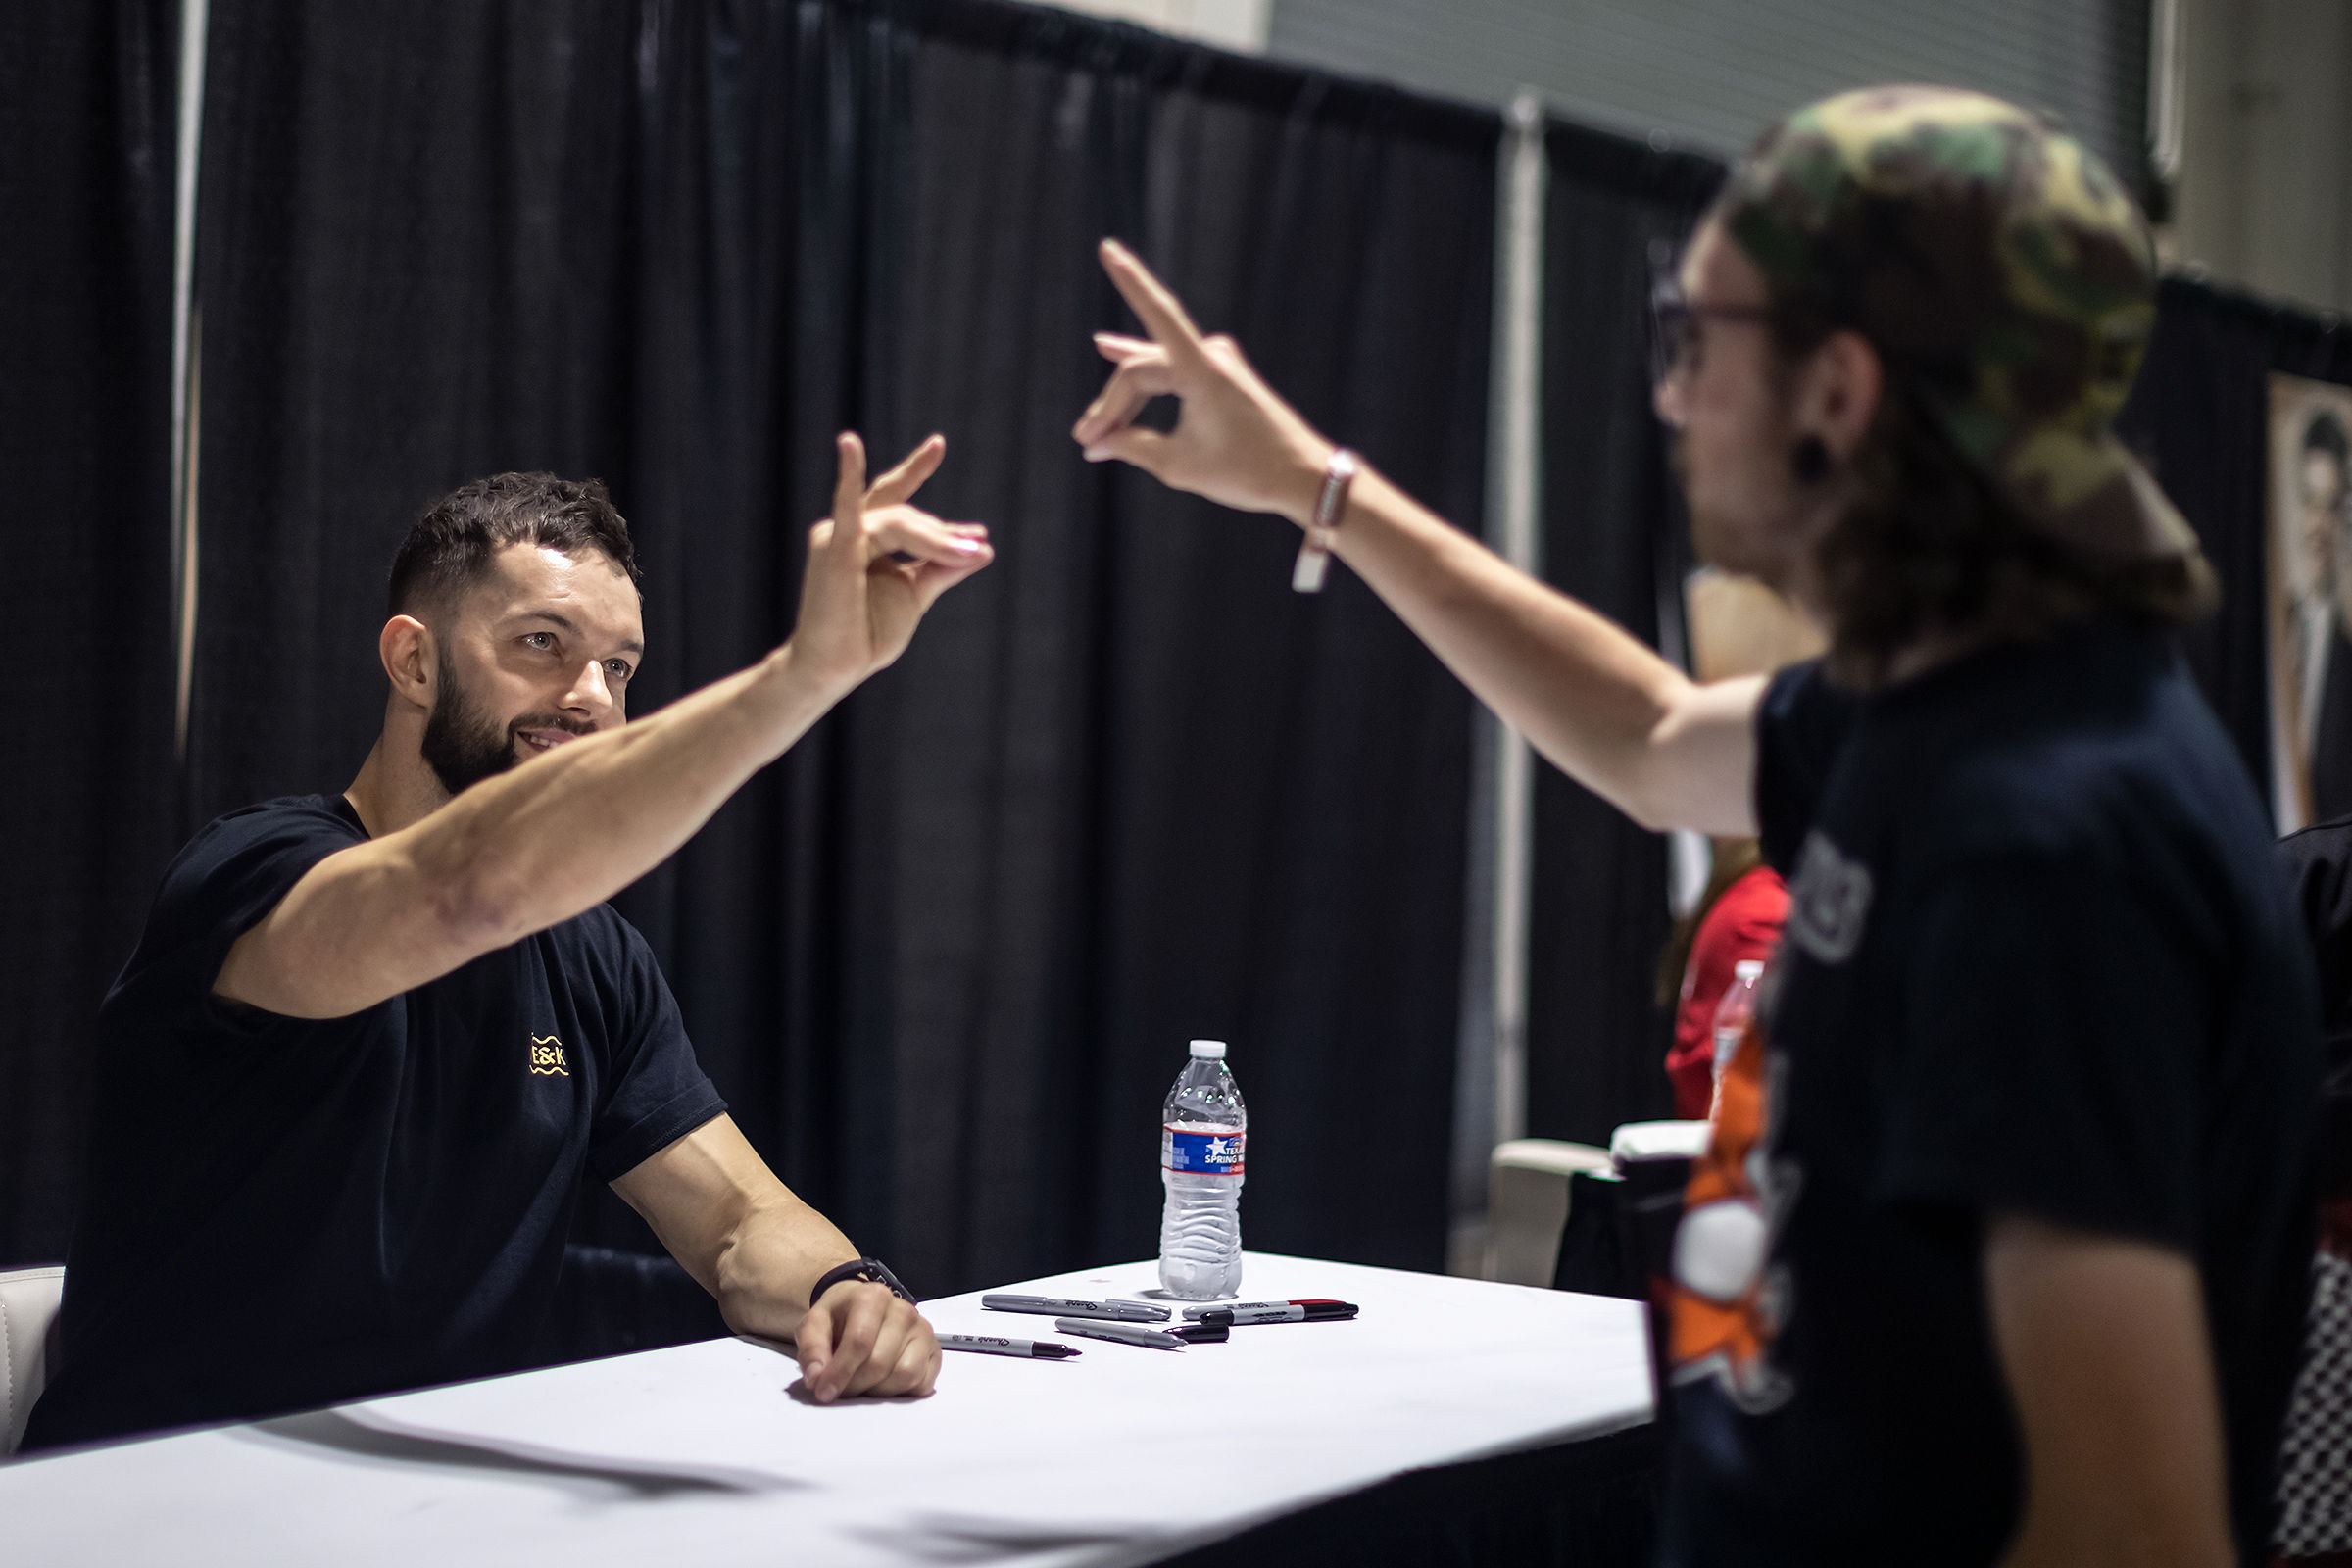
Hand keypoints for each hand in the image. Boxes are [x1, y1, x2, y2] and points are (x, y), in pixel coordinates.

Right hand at [789, 433, 992, 695]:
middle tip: (978, 547)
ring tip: (967, 552)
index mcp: (869, 540)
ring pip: (901, 523)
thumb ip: (943, 568)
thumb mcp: (915, 596)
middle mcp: (851, 530)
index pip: (907, 512)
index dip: (945, 526)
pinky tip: (849, 444)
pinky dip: (848, 473)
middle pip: (909, 518)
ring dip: (937, 538)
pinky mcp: (834, 547)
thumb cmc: (866, 635)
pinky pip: (846, 507)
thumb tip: (984, 548)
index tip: (979, 537)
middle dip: (945, 535)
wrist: (834, 668)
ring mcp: (839, 535)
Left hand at [794, 1280, 941, 1402]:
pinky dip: (901, 1391)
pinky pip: (922, 1382)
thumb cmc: (840, 1318)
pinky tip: (884, 1381)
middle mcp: (903, 1310)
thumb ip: (812, 1349)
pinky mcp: (934, 1351)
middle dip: (855, 1384)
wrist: (863, 1309)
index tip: (824, 1391)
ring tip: (864, 1382)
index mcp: (873, 1297)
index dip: (839, 1372)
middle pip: (880, 1363)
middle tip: (842, 1387)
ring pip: (904, 1375)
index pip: (859, 1342)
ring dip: (878, 1390)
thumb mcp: (814, 1325)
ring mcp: (922, 1330)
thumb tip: (817, 1378)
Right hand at [1072, 238, 1336, 522]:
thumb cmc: (1246, 472)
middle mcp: (1210, 356)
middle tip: (1086, 440)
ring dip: (1125, 401)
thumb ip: (1131, 447)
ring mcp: (1217, 362)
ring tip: (1093, 428)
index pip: (1157, 314)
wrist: (1300, 477)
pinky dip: (1143, 376)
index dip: (1130, 281)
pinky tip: (1108, 347)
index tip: (1107, 247)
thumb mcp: (1179, 464)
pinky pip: (1169, 369)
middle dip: (1112, 406)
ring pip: (1153, 373)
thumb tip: (1096, 444)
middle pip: (1141, 369)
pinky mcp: (1220, 374)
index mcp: (1202, 371)